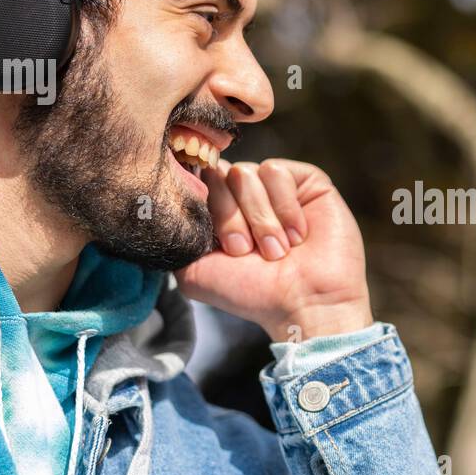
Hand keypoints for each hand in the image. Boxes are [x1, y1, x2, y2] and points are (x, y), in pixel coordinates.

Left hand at [173, 158, 373, 341]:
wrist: (305, 303)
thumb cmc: (254, 293)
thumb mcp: (195, 271)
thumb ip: (176, 235)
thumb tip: (169, 200)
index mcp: (219, 213)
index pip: (195, 184)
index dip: (205, 210)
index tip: (223, 247)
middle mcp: (245, 197)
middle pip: (217, 175)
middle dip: (230, 218)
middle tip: (247, 251)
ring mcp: (275, 187)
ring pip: (245, 173)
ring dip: (259, 219)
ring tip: (276, 251)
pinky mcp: (306, 181)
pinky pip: (276, 171)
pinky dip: (284, 207)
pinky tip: (297, 234)